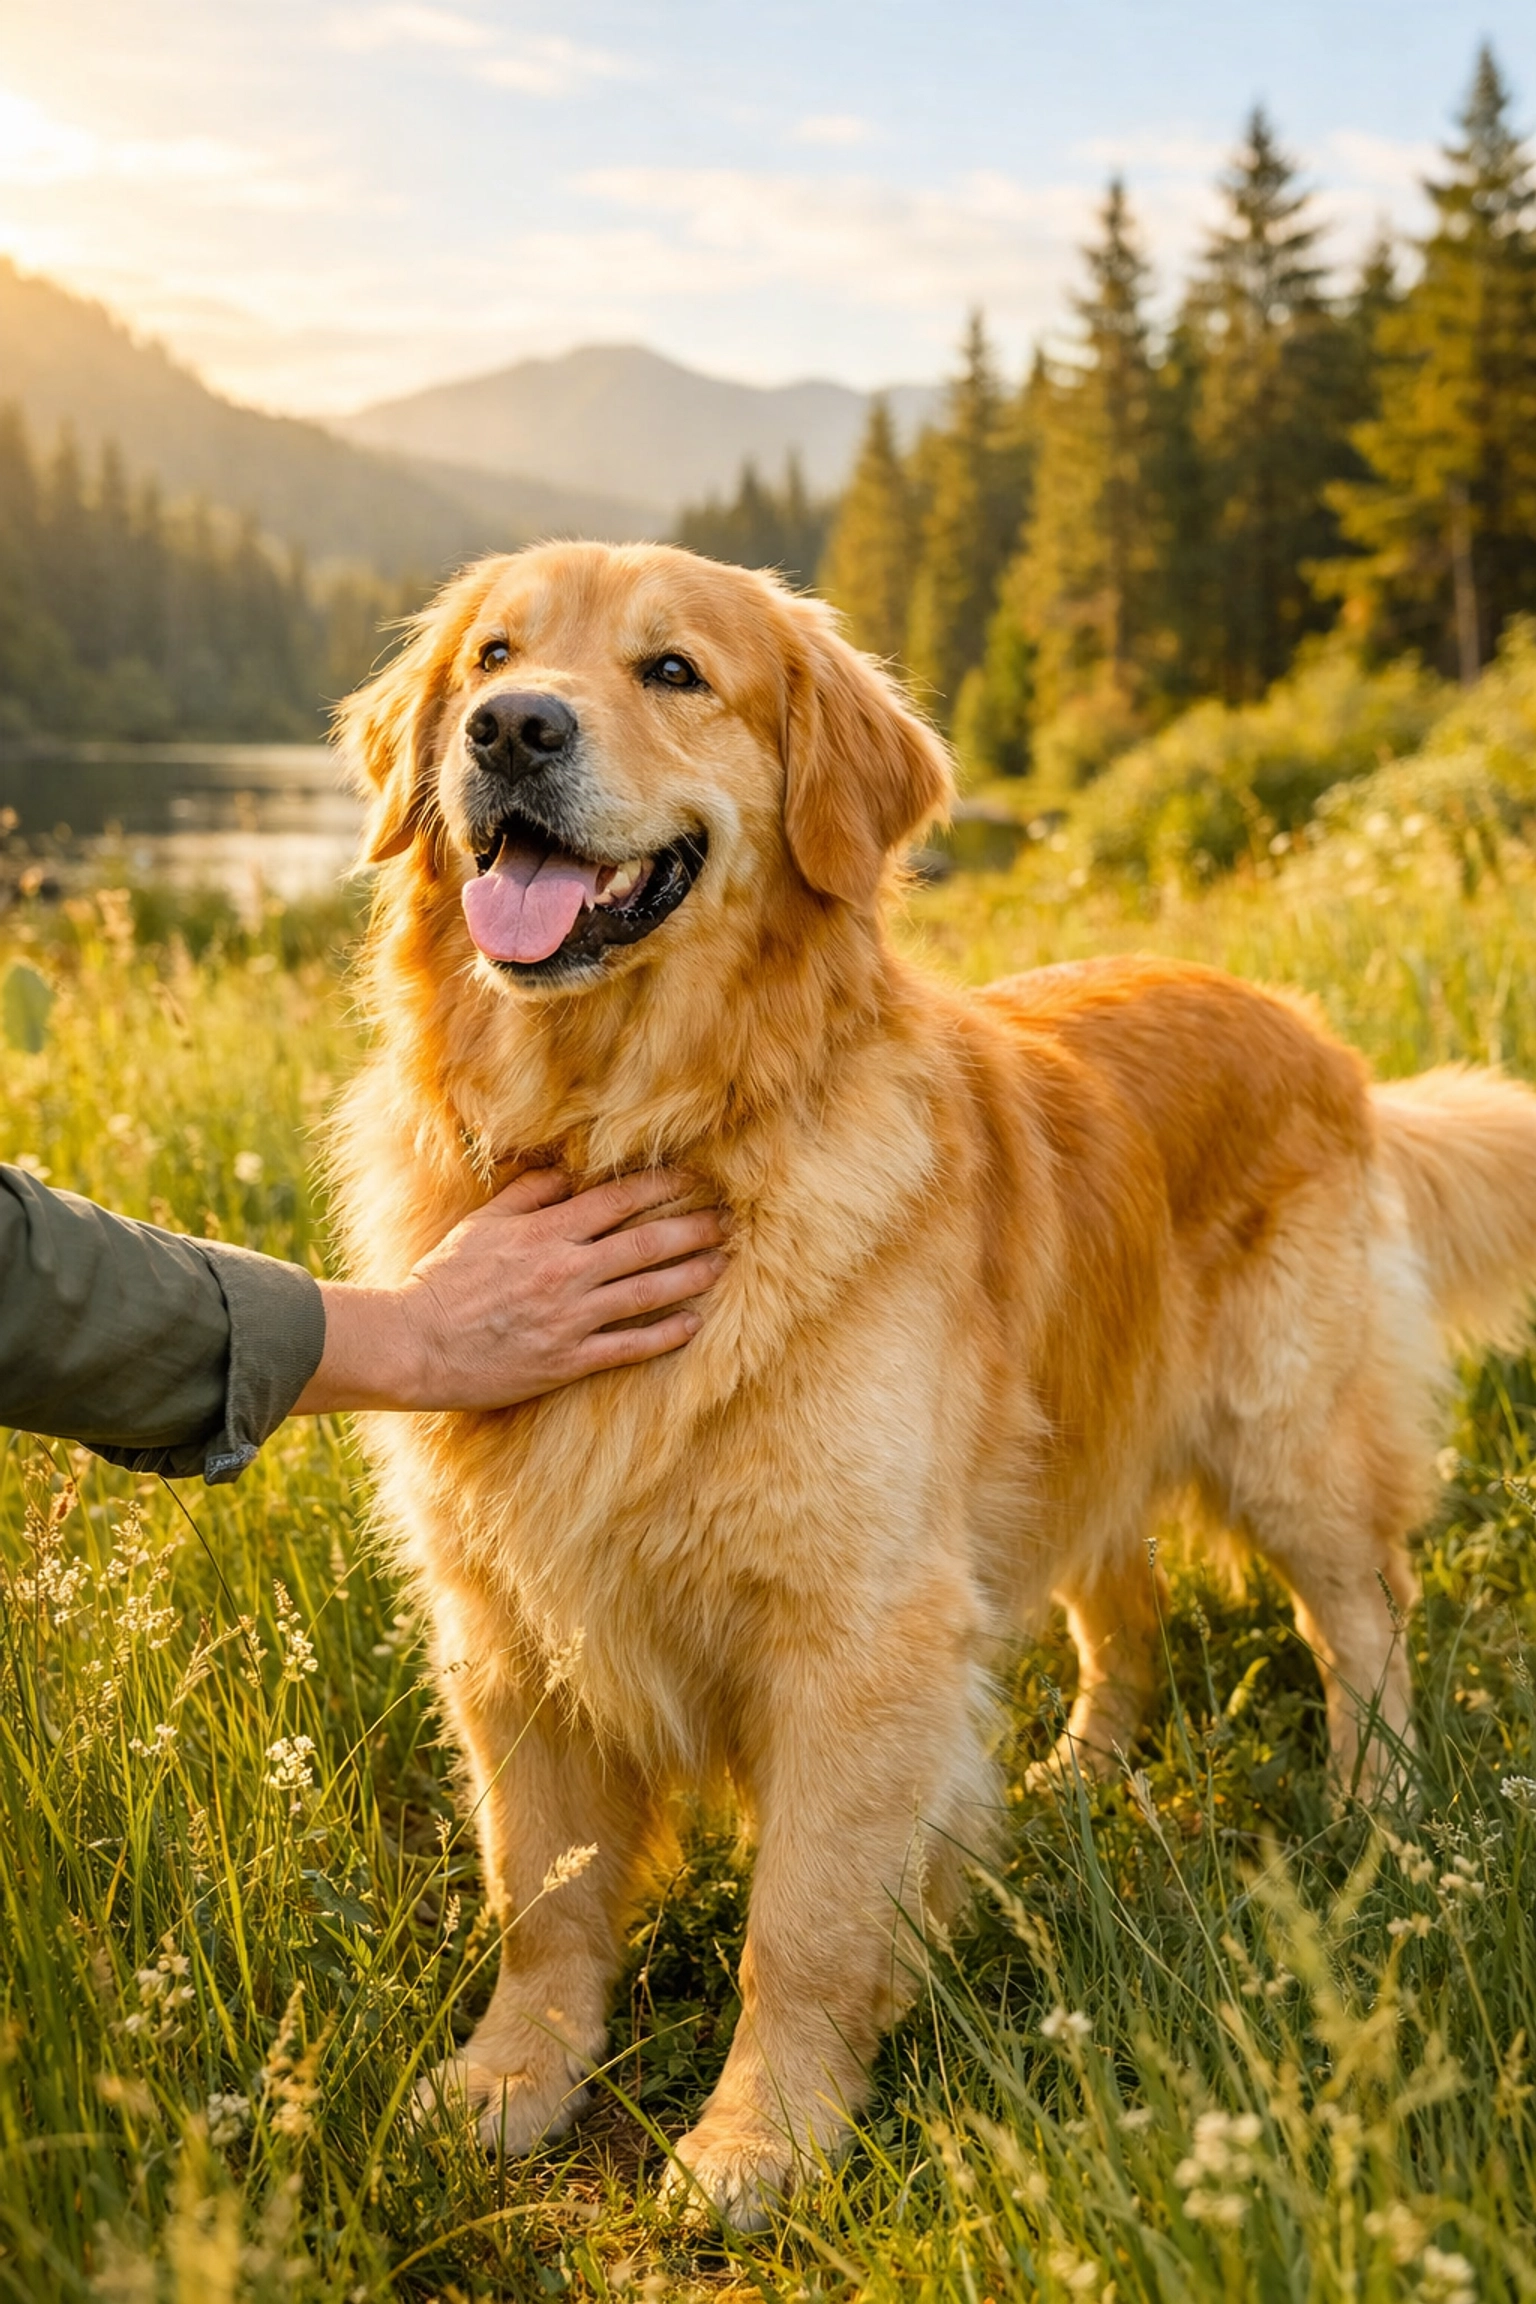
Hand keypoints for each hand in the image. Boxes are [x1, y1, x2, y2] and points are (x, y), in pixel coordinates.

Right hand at [294, 1169, 726, 1414]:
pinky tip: (694, 1323)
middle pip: (646, 1243)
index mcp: (546, 1233)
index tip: (696, 1177)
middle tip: (729, 1218)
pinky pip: (629, 1346)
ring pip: (647, 1291)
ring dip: (692, 1274)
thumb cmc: (445, 1280)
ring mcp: (571, 1319)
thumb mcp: (483, 1224)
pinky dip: (665, 1334)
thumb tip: (570, 1175)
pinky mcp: (568, 1361)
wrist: (416, 1345)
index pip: (618, 1201)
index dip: (663, 1187)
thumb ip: (530, 1196)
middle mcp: (566, 1271)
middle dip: (694, 1228)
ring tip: (724, 1262)